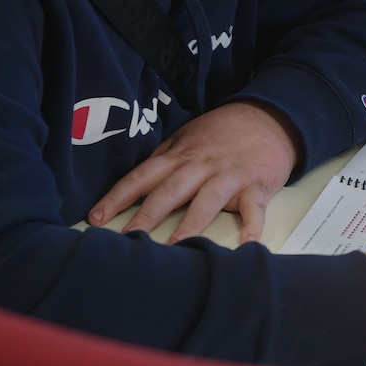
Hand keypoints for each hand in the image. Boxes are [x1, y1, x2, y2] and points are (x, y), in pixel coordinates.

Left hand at [88, 101, 300, 243]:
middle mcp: (201, 166)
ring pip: (208, 199)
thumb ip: (165, 160)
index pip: (142, 177)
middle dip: (147, 214)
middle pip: (170, 190)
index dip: (118, 197)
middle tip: (129, 238)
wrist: (268, 119)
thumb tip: (135, 184)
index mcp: (179, 156)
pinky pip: (254, 209)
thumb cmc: (224, 133)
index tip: (96, 217)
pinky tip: (247, 245)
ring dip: (192, 222)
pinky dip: (252, 226)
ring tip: (176, 245)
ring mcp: (229, 175)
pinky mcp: (257, 186)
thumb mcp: (188, 138)